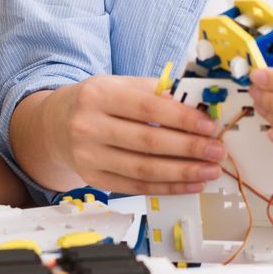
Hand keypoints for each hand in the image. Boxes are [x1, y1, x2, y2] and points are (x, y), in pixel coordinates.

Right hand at [58, 76, 225, 194]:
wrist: (55, 125)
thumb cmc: (97, 102)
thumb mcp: (119, 85)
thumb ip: (154, 92)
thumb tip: (196, 107)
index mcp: (99, 95)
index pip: (147, 109)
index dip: (182, 119)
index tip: (209, 126)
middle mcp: (89, 127)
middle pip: (147, 142)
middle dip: (189, 149)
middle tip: (217, 152)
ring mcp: (88, 157)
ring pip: (143, 169)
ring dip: (182, 173)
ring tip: (210, 171)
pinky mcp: (93, 179)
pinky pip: (135, 187)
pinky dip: (166, 188)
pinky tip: (189, 184)